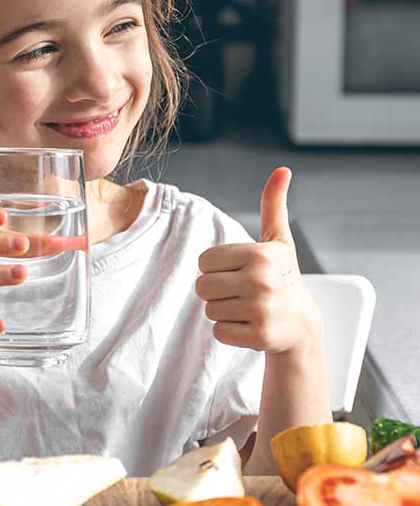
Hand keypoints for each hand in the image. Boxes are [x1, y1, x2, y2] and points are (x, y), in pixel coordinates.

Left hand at [195, 167, 321, 354]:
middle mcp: (261, 280)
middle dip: (216, 292)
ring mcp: (261, 310)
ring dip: (223, 312)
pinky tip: (250, 326)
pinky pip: (218, 332)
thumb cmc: (282, 278)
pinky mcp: (259, 336)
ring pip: (209, 310)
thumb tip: (282, 170)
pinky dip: (229, 332)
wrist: (302, 326)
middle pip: (201, 286)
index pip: (203, 262)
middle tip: (241, 293)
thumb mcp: (278, 241)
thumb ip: (273, 205)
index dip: (216, 269)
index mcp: (260, 254)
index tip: (239, 272)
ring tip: (247, 309)